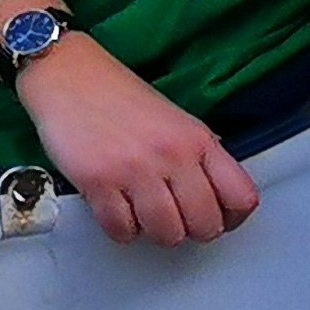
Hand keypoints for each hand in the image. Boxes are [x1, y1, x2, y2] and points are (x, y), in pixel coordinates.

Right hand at [7, 29, 259, 246]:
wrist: (68, 74)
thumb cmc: (116, 96)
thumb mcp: (174, 119)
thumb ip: (197, 156)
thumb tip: (215, 195)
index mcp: (197, 138)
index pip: (242, 197)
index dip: (232, 218)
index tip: (218, 218)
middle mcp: (172, 154)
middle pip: (206, 225)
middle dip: (191, 231)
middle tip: (176, 219)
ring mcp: (136, 169)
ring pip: (167, 235)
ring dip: (155, 232)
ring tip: (144, 214)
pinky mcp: (100, 181)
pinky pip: (122, 231)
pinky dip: (121, 229)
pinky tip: (118, 210)